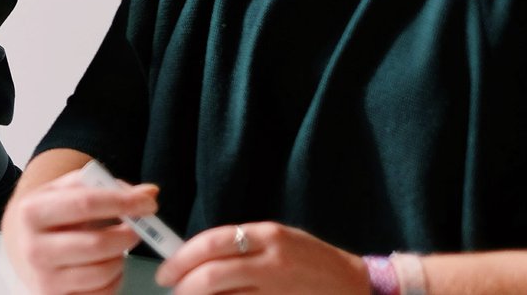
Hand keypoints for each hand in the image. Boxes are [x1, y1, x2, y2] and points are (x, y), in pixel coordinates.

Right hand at [0, 163, 149, 294]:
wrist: (20, 246)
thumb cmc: (49, 215)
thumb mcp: (64, 190)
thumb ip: (104, 185)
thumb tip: (148, 193)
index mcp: (31, 212)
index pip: (86, 203)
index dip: (122, 202)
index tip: (147, 203)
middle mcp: (33, 248)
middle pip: (98, 243)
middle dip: (128, 234)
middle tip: (138, 228)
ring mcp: (44, 279)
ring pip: (104, 271)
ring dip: (121, 257)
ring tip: (116, 245)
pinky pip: (103, 292)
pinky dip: (115, 278)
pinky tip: (107, 264)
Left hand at [154, 222, 365, 293]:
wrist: (359, 288)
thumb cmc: (314, 262)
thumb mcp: (280, 240)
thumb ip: (241, 246)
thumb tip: (194, 259)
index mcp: (268, 236)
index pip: (210, 244)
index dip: (181, 258)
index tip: (166, 271)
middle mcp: (272, 264)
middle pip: (212, 276)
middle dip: (184, 287)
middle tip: (174, 291)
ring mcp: (279, 292)